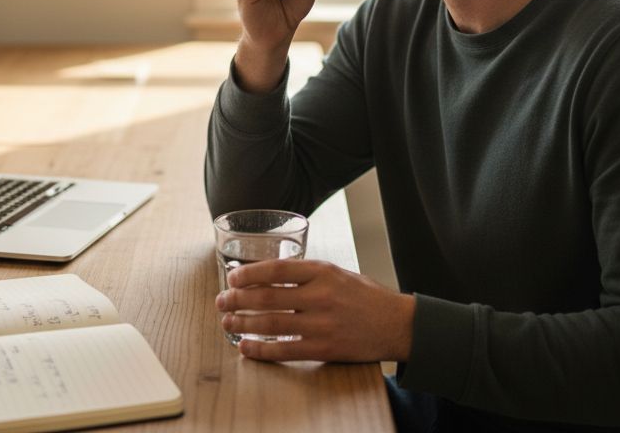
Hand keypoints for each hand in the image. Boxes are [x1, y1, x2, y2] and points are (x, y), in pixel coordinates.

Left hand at [216, 259, 413, 362]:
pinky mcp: (324, 348)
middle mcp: (321, 296)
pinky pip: (284, 350)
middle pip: (267, 297)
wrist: (398, 324)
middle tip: (222, 301)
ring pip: (270, 324)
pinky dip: (260, 350)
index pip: (277, 269)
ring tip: (227, 322)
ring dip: (243, 323)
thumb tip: (266, 278)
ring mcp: (322, 324)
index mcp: (323, 271)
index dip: (249, 274)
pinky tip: (245, 347)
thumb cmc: (365, 297)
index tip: (232, 278)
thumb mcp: (338, 274)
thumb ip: (307, 275)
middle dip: (237, 299)